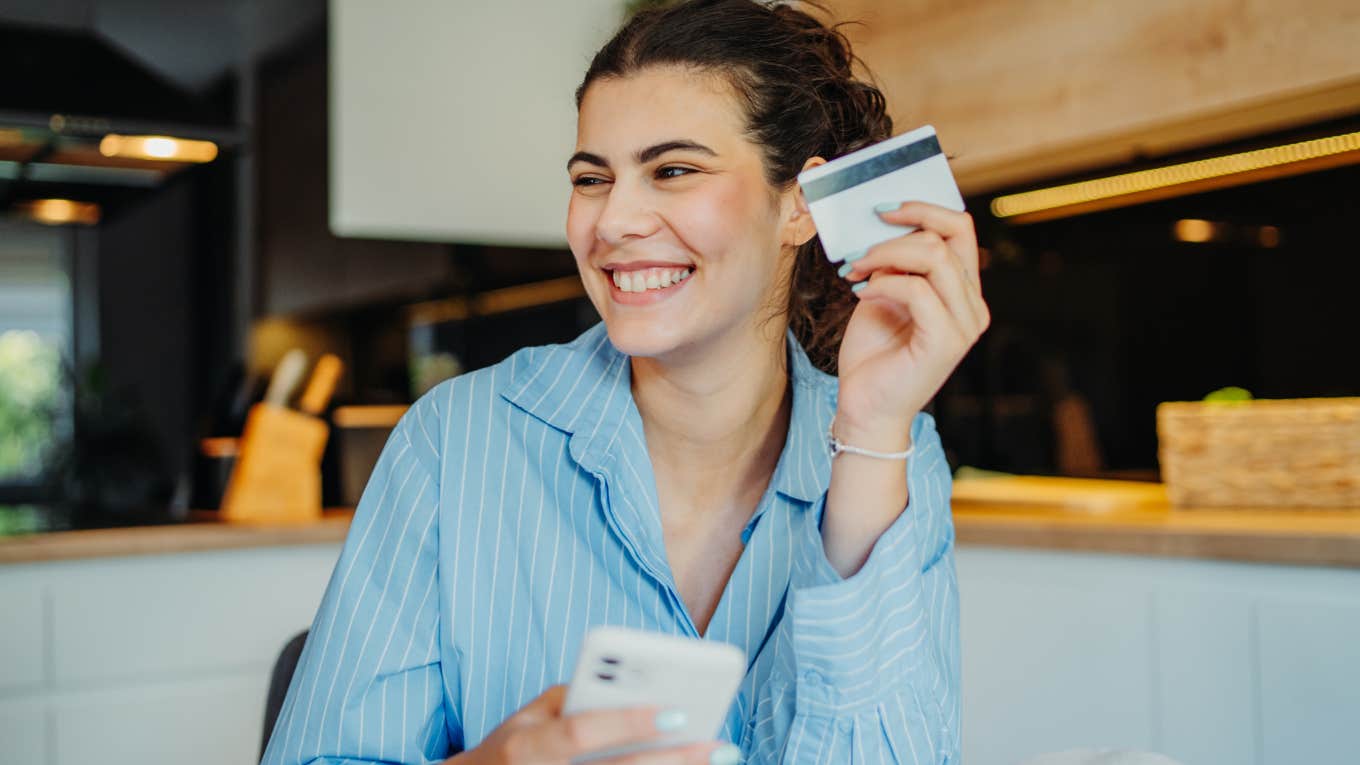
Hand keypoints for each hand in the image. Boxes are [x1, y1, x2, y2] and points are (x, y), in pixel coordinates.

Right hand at [447, 685, 739, 764]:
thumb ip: (572, 697)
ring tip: (716, 759)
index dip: (626, 723)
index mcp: (525, 746)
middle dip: (671, 759)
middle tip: (718, 743)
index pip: (580, 732)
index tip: (676, 709)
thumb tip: (631, 686)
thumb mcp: (525, 717)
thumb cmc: (508, 751)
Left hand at [835, 201, 990, 446]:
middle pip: (950, 235)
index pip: (960, 229)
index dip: (924, 208)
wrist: (864, 408)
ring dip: (884, 255)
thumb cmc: (872, 355)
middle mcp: (972, 306)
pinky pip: (918, 290)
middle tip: (858, 248)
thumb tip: (881, 226)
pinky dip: (883, 284)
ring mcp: (964, 325)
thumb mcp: (880, 295)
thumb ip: (892, 264)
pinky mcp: (946, 342)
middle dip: (898, 231)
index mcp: (962, 292)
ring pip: (934, 257)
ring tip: (854, 271)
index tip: (882, 209)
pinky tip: (861, 296)